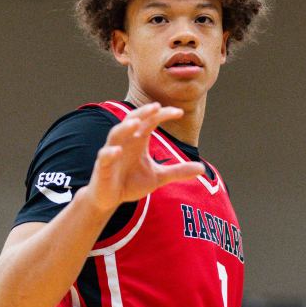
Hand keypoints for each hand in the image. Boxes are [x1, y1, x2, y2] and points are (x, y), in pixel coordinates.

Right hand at [86, 102, 204, 211]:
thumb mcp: (158, 177)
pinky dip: (111, 152)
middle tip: (156, 106)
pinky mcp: (102, 166)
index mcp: (138, 140)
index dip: (163, 115)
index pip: (150, 121)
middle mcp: (124, 142)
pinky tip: (118, 150)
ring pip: (116, 134)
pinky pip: (105, 156)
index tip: (179, 112)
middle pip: (132, 120)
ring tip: (137, 123)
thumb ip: (178, 171)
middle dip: (143, 113)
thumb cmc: (131, 183)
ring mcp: (112, 152)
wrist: (110, 199)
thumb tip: (203, 169)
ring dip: (125, 127)